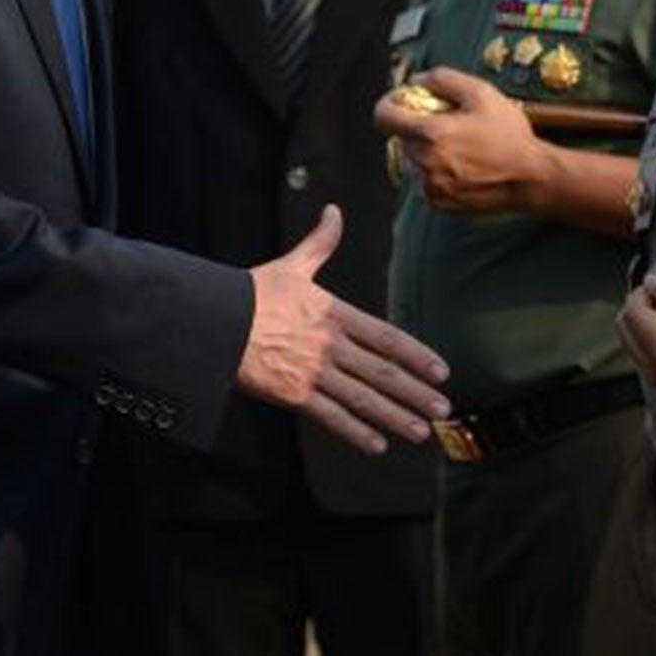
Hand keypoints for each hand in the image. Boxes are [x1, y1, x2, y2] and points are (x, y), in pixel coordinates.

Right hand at [239, 205, 449, 453]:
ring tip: (422, 431)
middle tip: (444, 409)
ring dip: (395, 416)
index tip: (442, 371)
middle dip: (416, 393)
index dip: (418, 355)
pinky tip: (378, 445)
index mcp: (335, 314)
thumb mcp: (291, 265)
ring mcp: (313, 372)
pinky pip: (331, 417)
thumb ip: (320, 243)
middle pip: (383, 372)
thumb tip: (334, 210)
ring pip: (363, 398)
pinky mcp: (292, 395)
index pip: (388, 337)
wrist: (211, 321)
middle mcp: (330, 345)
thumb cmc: (251, 293)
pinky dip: (355, 432)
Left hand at [373, 67, 547, 213]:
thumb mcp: (482, 94)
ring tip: (462, 148)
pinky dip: (436, 172)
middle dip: (419, 128)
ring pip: (413, 160)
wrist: (530, 178)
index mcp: (431, 133)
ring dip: (428, 151)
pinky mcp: (437, 202)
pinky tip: (463, 167)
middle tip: (450, 125)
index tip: (401, 102)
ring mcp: (429, 186)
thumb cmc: (509, 135)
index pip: (383, 117)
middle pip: (402, 138)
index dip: (389, 104)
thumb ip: (443, 79)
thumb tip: (417, 81)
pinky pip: (424, 181)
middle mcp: (424, 162)